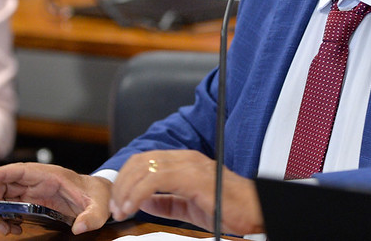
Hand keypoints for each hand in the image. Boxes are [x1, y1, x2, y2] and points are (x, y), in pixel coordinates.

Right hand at [0, 163, 111, 234]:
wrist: (97, 196)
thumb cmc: (97, 195)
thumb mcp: (99, 206)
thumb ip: (92, 216)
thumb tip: (80, 228)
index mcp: (51, 175)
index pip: (20, 169)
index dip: (1, 172)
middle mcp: (38, 180)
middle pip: (5, 184)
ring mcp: (33, 191)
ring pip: (5, 196)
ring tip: (6, 229)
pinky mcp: (32, 201)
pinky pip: (11, 206)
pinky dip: (7, 218)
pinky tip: (14, 228)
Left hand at [109, 150, 263, 235]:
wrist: (255, 212)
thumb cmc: (228, 209)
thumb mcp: (189, 206)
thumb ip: (166, 202)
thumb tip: (141, 201)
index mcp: (185, 162)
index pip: (145, 161)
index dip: (125, 179)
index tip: (118, 202)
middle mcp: (186, 158)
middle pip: (140, 161)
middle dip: (121, 185)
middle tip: (115, 208)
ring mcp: (190, 166)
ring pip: (144, 167)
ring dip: (126, 190)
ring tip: (121, 210)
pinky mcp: (194, 178)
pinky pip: (156, 180)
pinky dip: (138, 193)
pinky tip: (133, 207)